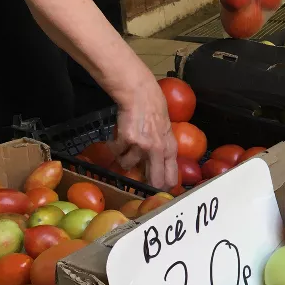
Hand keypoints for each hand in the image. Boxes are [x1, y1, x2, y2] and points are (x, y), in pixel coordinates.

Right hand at [108, 74, 177, 190]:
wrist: (140, 93)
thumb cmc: (154, 108)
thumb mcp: (166, 130)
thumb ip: (163, 147)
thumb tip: (157, 165)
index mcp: (170, 148)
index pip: (171, 177)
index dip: (163, 187)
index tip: (155, 190)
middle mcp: (158, 150)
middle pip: (154, 180)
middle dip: (145, 185)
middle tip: (137, 183)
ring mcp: (142, 146)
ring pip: (128, 165)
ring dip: (123, 158)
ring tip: (124, 147)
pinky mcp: (126, 140)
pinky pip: (116, 152)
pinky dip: (113, 147)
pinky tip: (116, 138)